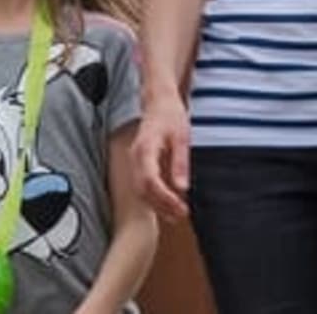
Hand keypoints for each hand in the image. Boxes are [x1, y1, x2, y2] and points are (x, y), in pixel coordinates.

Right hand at [130, 98, 192, 219]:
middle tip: (182, 214)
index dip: (164, 198)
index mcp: (145, 149)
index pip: (149, 180)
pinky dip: (153, 199)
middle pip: (142, 190)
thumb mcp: (182, 137)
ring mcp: (134, 161)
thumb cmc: (171, 116)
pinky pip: (141, 186)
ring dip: (157, 206)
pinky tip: (168, 205)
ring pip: (140, 191)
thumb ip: (180, 162)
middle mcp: (135, 157)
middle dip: (161, 206)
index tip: (181, 208)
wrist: (159, 102)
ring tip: (178, 215)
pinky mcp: (137, 164)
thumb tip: (182, 188)